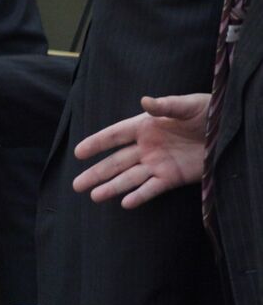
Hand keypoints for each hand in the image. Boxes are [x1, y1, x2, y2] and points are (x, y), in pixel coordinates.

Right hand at [72, 94, 208, 207]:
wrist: (228, 130)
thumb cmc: (208, 113)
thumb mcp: (188, 105)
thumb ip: (166, 105)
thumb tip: (145, 102)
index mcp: (145, 126)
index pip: (114, 136)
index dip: (96, 143)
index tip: (78, 152)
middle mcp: (146, 147)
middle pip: (116, 162)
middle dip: (96, 173)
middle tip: (76, 185)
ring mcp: (157, 163)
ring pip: (129, 178)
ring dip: (112, 187)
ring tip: (94, 196)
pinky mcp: (172, 177)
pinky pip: (152, 188)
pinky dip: (139, 195)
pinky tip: (125, 203)